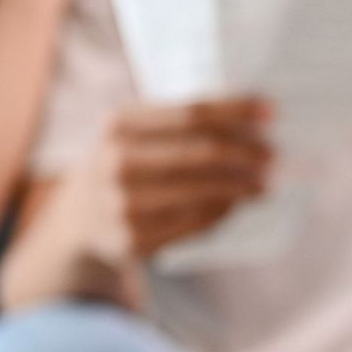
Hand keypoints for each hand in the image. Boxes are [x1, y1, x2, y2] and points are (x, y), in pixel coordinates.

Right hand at [72, 98, 273, 261]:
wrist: (77, 218)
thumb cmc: (124, 162)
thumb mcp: (135, 131)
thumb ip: (182, 122)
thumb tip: (253, 119)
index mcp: (120, 124)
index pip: (191, 113)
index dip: (236, 111)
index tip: (272, 112)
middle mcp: (117, 162)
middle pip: (201, 152)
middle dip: (246, 152)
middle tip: (274, 156)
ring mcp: (123, 205)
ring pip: (202, 192)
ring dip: (241, 186)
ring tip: (264, 183)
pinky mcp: (133, 240)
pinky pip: (193, 223)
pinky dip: (222, 211)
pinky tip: (236, 204)